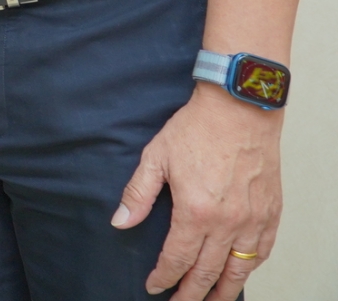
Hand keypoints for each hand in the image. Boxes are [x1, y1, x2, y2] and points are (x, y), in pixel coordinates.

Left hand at [113, 83, 282, 299]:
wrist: (240, 109)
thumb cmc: (196, 129)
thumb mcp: (155, 157)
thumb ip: (138, 194)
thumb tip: (121, 221)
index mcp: (196, 212)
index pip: (178, 259)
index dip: (164, 277)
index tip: (154, 286)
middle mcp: (227, 223)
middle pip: (208, 273)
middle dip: (191, 294)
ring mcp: (253, 220)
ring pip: (239, 270)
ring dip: (224, 291)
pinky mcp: (271, 213)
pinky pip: (262, 252)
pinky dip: (250, 269)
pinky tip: (240, 274)